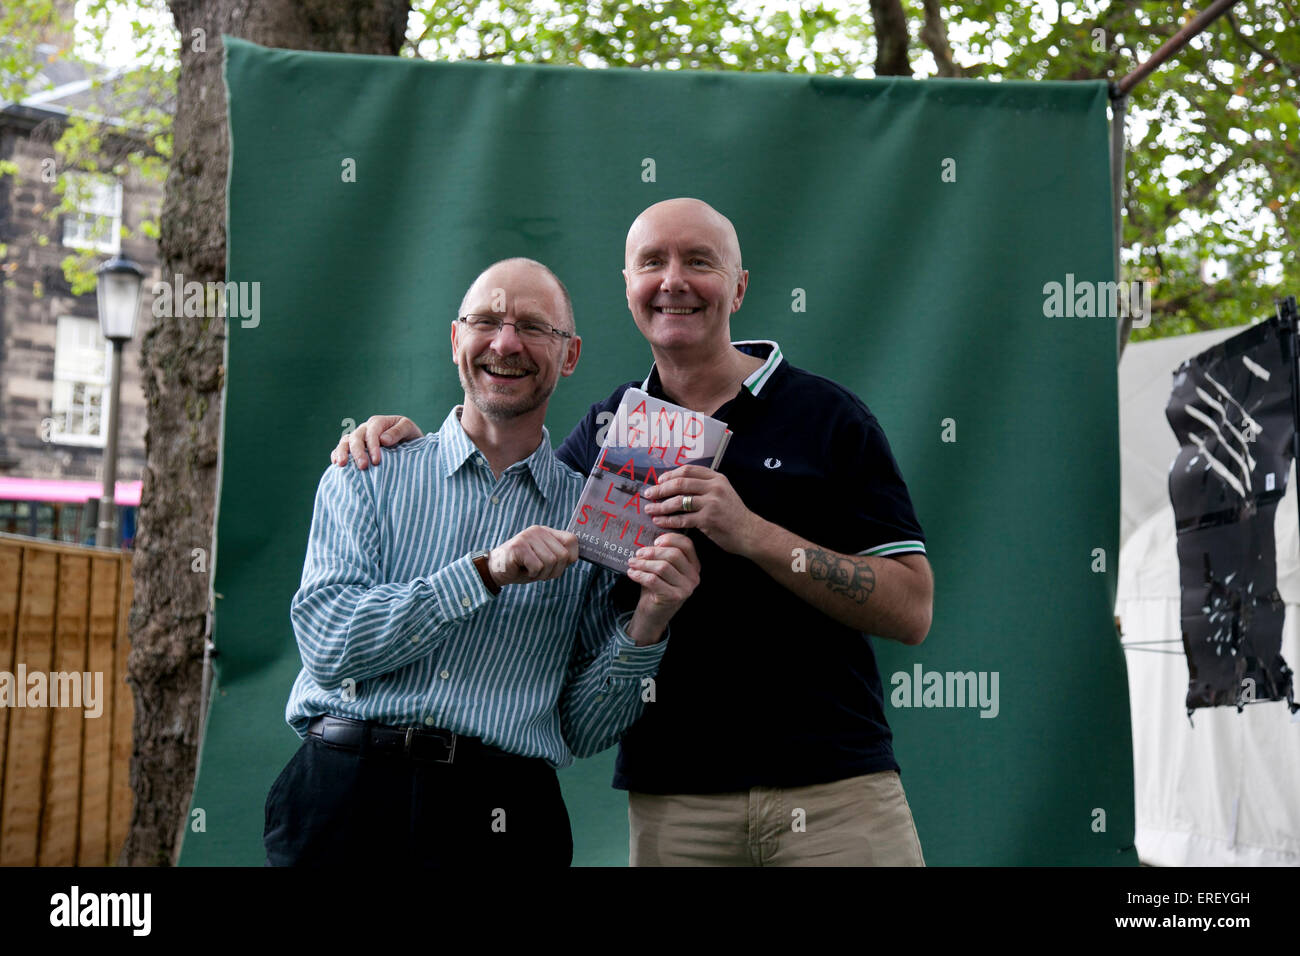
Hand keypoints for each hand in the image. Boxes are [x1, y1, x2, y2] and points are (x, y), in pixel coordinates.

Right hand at [331, 415, 422, 468]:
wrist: (410, 445)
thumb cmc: (410, 437)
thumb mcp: (410, 430)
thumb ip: (398, 431)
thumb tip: (383, 440)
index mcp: (379, 422)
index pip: (372, 432)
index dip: (372, 446)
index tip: (376, 461)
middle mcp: (366, 429)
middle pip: (356, 437)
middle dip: (358, 452)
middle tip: (363, 467)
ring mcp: (359, 438)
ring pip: (345, 441)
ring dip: (342, 452)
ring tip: (341, 464)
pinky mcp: (354, 448)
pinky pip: (341, 449)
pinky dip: (337, 454)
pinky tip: (336, 464)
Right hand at [488, 526, 579, 586]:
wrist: (495, 570)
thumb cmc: (523, 567)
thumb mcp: (545, 561)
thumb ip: (559, 557)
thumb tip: (574, 557)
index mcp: (547, 532)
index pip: (572, 540)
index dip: (570, 558)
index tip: (557, 566)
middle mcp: (538, 531)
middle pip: (563, 555)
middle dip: (555, 571)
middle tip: (541, 572)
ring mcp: (527, 537)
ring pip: (551, 561)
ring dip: (542, 574)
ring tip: (531, 571)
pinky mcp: (518, 546)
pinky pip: (537, 566)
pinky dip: (532, 574)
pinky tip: (523, 570)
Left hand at [627, 533, 700, 637]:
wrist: (654, 612)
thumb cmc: (657, 586)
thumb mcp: (662, 567)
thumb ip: (661, 554)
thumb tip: (647, 538)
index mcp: (694, 565)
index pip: (687, 544)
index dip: (670, 539)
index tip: (655, 541)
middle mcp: (693, 576)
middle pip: (674, 555)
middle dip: (653, 552)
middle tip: (638, 554)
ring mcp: (686, 588)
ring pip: (663, 567)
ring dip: (643, 563)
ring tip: (632, 563)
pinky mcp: (674, 597)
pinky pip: (653, 580)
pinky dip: (639, 575)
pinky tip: (632, 573)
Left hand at [642, 465, 763, 556]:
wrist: (750, 532)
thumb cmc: (733, 514)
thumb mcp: (723, 492)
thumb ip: (705, 486)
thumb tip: (677, 483)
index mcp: (716, 478)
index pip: (688, 470)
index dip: (670, 475)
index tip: (659, 480)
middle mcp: (714, 487)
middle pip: (680, 484)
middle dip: (661, 489)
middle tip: (648, 494)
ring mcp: (711, 503)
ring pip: (678, 501)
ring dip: (661, 505)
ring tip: (649, 509)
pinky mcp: (708, 519)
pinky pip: (682, 519)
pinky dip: (668, 520)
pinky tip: (659, 521)